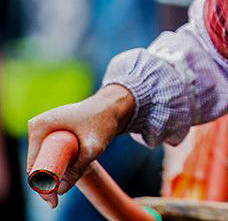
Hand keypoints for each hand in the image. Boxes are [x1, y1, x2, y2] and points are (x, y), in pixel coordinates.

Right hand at [25, 84, 134, 208]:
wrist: (114, 107)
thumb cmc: (103, 122)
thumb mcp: (93, 147)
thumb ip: (78, 169)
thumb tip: (61, 190)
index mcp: (40, 126)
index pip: (33, 162)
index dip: (40, 183)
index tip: (52, 199)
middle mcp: (38, 126)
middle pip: (36, 162)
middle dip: (44, 183)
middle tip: (55, 201)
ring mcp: (45, 129)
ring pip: (43, 160)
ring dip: (50, 175)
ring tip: (61, 190)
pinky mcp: (52, 132)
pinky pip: (49, 154)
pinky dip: (55, 166)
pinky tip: (63, 178)